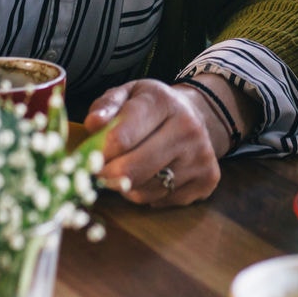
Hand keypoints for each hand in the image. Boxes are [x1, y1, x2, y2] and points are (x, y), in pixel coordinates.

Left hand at [84, 79, 232, 206]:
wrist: (195, 115)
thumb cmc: (151, 108)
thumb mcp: (127, 95)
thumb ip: (105, 106)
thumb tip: (93, 124)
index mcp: (163, 102)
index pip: (120, 138)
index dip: (98, 154)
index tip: (90, 159)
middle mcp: (188, 127)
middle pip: (132, 170)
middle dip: (108, 175)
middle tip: (100, 172)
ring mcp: (201, 155)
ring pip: (145, 191)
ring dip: (127, 187)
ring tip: (128, 170)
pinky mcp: (208, 179)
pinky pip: (162, 201)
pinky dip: (149, 195)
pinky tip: (152, 176)